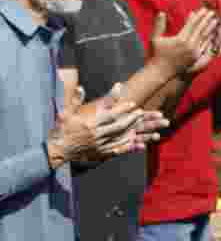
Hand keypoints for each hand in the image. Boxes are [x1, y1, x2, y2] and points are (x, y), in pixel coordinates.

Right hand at [46, 85, 167, 166]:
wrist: (57, 151)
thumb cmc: (61, 130)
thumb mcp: (66, 113)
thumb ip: (74, 100)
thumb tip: (81, 87)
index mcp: (89, 123)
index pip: (110, 114)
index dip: (123, 108)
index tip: (133, 103)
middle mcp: (96, 134)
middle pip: (119, 125)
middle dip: (132, 118)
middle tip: (142, 112)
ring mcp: (100, 144)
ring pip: (122, 137)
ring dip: (135, 131)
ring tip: (143, 125)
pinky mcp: (101, 153)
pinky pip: (119, 149)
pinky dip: (130, 146)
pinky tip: (139, 143)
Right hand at [149, 9, 219, 74]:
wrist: (161, 71)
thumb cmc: (157, 53)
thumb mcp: (155, 38)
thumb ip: (159, 25)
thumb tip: (161, 12)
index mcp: (180, 40)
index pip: (192, 25)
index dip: (198, 16)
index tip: (203, 9)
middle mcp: (189, 46)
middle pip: (200, 30)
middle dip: (207, 20)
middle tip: (212, 12)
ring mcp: (194, 52)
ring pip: (204, 38)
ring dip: (210, 28)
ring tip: (215, 20)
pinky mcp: (196, 58)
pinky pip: (204, 46)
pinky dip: (209, 39)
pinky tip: (212, 34)